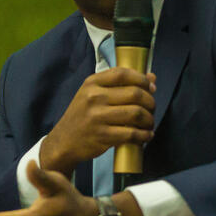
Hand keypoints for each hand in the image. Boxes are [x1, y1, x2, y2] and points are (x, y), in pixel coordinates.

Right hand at [38, 68, 156, 175]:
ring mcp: (97, 117)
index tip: (150, 88)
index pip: (123, 73)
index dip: (142, 79)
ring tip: (149, 123)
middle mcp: (94, 98)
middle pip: (135, 94)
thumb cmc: (82, 116)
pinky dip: (144, 135)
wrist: (63, 141)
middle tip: (151, 109)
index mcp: (92, 83)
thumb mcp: (93, 94)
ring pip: (136, 114)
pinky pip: (131, 134)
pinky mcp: (102, 136)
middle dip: (150, 102)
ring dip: (149, 120)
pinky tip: (145, 136)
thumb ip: (120, 85)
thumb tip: (151, 78)